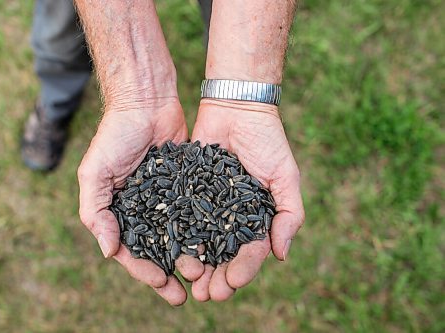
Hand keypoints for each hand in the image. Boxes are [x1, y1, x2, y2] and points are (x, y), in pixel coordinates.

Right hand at [77, 98, 203, 305]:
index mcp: (120, 212)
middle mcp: (144, 209)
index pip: (132, 251)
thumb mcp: (94, 172)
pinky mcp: (189, 185)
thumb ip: (96, 212)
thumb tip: (109, 252)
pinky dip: (205, 230)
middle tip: (187, 294)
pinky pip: (197, 213)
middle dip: (171, 273)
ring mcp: (168, 199)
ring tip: (205, 276)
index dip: (145, 272)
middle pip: (158, 251)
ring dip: (190, 258)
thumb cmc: (114, 135)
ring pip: (181, 236)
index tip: (163, 287)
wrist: (144, 102)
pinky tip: (218, 245)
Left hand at [190, 98, 304, 300]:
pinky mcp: (187, 191)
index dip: (243, 270)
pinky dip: (177, 235)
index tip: (232, 283)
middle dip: (216, 276)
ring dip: (195, 263)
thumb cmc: (267, 140)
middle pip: (223, 254)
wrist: (236, 107)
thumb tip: (281, 255)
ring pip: (200, 241)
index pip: (250, 252)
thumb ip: (289, 214)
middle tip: (207, 294)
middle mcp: (230, 216)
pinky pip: (182, 217)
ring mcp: (208, 205)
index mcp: (255, 217)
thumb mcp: (286, 176)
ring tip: (187, 279)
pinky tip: (170, 251)